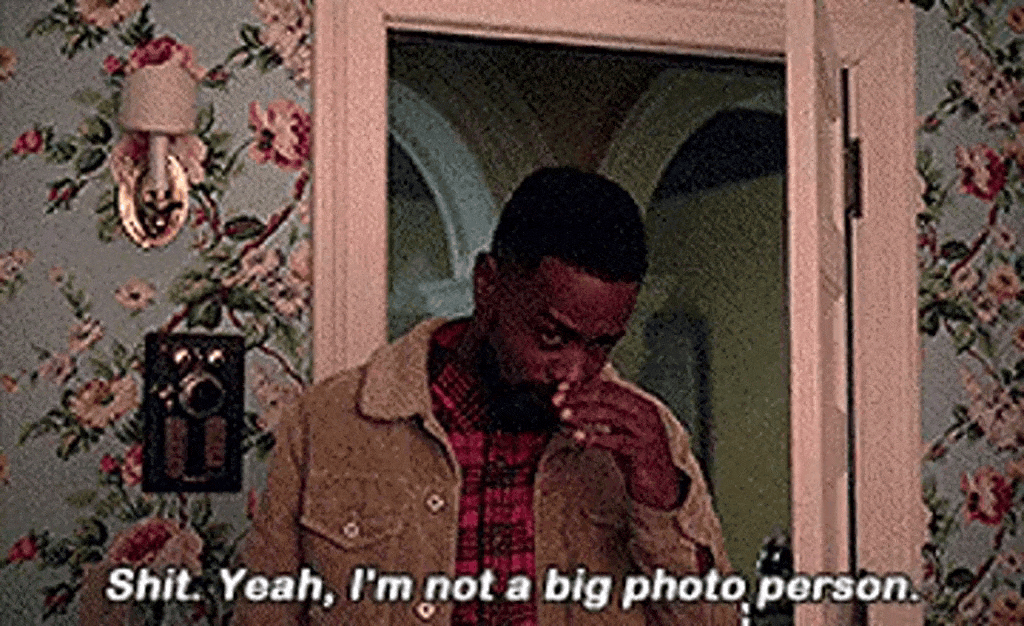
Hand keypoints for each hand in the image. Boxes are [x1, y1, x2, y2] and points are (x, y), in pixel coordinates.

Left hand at [553, 379, 679, 509]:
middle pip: (608, 397)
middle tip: (558, 401)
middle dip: (580, 397)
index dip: (583, 386)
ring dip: (584, 414)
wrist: (659, 485)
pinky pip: (616, 440)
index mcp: (639, 402)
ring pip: (611, 415)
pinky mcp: (644, 450)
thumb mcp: (618, 429)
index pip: (608, 387)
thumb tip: (576, 398)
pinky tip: (578, 438)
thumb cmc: (635, 454)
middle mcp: (646, 412)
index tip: (561, 389)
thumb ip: (604, 413)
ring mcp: (646, 430)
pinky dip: (596, 437)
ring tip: (564, 416)